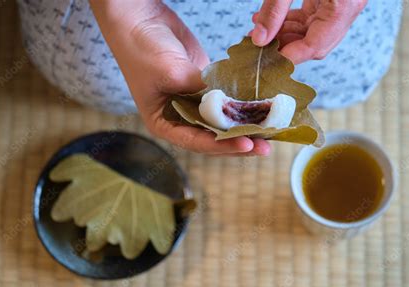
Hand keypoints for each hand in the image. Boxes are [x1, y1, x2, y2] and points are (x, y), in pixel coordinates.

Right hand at [90, 0, 270, 155]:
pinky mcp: (204, 86)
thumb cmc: (143, 49)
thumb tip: (232, 105)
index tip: (246, 143)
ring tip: (268, 131)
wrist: (140, 18)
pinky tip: (260, 107)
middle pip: (212, 137)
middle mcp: (179, 117)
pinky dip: (241, 104)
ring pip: (221, 120)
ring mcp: (193, 102)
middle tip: (264, 146)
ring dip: (243, 125)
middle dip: (238, 141)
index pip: (195, 142)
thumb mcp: (171, 73)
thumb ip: (201, 91)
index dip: (222, 145)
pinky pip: (225, 99)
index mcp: (164, 123)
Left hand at [251, 0, 366, 63]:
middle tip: (257, 46)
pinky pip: (314, 18)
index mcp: (344, 3)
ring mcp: (343, 2)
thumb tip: (259, 39)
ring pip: (314, 32)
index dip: (288, 57)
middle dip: (285, 46)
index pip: (315, 46)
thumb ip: (274, 9)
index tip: (264, 62)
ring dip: (286, 34)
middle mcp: (349, 6)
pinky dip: (293, 21)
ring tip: (258, 29)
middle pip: (316, 44)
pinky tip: (271, 19)